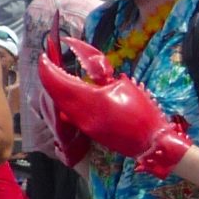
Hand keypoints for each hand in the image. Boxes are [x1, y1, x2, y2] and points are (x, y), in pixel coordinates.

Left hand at [39, 37, 190, 176]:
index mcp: (88, 100)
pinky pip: (67, 112)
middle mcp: (79, 114)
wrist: (152, 144)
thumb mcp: (124, 86)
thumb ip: (101, 76)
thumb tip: (88, 64)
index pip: (57, 80)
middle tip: (48, 61)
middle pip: (53, 91)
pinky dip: (64, 99)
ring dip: (55, 87)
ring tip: (56, 75)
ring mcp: (81, 124)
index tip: (46, 54)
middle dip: (48, 75)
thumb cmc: (143, 113)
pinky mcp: (87, 131)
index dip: (48, 65)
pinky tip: (68, 92)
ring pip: (58, 102)